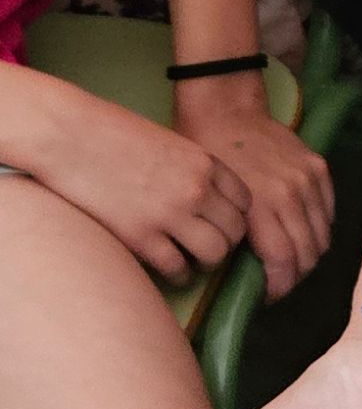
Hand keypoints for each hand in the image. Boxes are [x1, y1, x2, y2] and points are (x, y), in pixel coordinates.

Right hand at [29, 87, 251, 284]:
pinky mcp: (140, 236)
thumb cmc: (113, 134)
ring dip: (207, 261)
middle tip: (211, 247)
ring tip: (194, 261)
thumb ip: (191, 169)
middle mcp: (196, 190)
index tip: (224, 224)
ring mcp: (170, 214)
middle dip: (227, 242)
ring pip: (214, 253)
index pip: (245, 201)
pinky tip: (173, 271)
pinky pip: (176, 267)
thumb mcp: (168, 143)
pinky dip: (179, 274)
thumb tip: (206, 196)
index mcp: (204, 163)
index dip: (237, 217)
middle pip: (235, 230)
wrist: (69, 136)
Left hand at [176, 72, 333, 299]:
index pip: (283, 261)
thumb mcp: (209, 200)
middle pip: (308, 253)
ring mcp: (309, 181)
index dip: (279, 286)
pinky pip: (329, 212)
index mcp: (260, 206)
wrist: (225, 110)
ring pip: (322, 235)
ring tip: (293, 262)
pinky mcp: (319, 169)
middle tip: (279, 283)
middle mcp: (291, 195)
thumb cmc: (205, 156)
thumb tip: (242, 269)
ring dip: (310, 256)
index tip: (267, 297)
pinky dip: (320, 230)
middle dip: (295, 276)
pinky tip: (304, 235)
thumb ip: (231, 234)